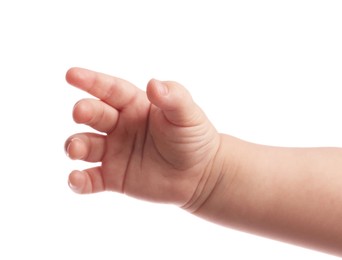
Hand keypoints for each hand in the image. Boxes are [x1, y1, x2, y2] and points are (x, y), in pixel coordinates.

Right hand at [65, 68, 220, 207]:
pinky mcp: (114, 177)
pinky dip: (79, 181)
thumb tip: (153, 84)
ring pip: (86, 145)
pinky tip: (76, 179)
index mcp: (135, 105)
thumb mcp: (187, 114)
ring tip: (76, 149)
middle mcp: (120, 126)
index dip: (91, 81)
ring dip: (75, 145)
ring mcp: (115, 152)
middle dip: (83, 111)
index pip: (110, 89)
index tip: (71, 75)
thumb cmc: (194, 138)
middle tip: (79, 113)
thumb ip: (173, 97)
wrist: (200, 174)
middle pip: (94, 114)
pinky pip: (91, 179)